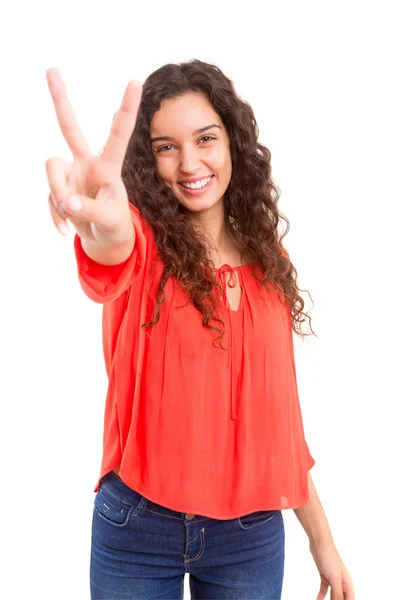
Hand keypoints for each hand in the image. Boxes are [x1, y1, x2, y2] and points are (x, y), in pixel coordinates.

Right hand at [45, 68, 141, 244]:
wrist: (104, 239)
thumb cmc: (115, 224)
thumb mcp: (109, 218)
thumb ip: (88, 209)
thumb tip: (65, 202)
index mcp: (108, 166)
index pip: (118, 135)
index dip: (126, 110)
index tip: (136, 81)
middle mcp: (87, 164)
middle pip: (69, 128)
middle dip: (60, 100)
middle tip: (51, 69)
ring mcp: (70, 175)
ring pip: (52, 172)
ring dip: (58, 195)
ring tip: (72, 214)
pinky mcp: (58, 188)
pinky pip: (50, 197)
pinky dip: (56, 215)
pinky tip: (64, 229)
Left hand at [310, 540, 354, 599]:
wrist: (319, 542)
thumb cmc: (329, 557)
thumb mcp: (334, 578)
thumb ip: (337, 594)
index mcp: (347, 582)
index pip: (350, 599)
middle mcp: (341, 581)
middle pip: (341, 598)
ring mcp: (333, 578)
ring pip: (333, 595)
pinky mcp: (324, 575)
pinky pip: (324, 589)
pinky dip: (321, 595)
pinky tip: (318, 599)